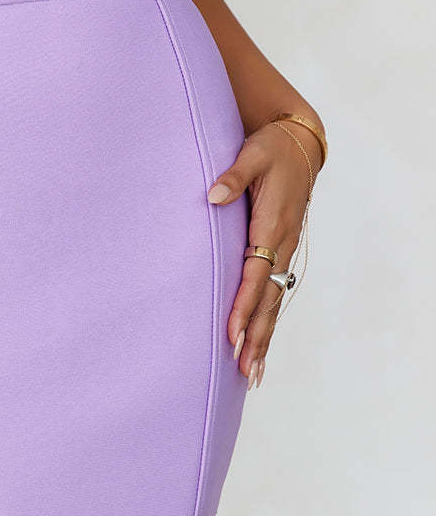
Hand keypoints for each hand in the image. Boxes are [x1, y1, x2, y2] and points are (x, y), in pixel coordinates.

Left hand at [207, 119, 322, 388]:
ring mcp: (284, 248)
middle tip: (243, 369)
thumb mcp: (253, 153)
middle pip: (269, 297)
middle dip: (256, 334)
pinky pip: (274, 290)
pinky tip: (259, 341)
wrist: (301, 144)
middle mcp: (282, 242)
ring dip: (263, 335)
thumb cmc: (272, 148)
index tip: (232, 332)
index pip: (256, 272)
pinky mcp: (281, 248)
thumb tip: (214, 195)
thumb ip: (233, 175)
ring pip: (274, 299)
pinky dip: (268, 318)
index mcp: (272, 223)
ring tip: (251, 371)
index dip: (244, 304)